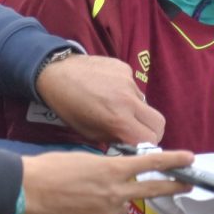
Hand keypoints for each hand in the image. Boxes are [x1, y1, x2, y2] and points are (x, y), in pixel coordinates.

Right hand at [20, 149, 192, 213]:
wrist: (26, 192)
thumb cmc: (51, 168)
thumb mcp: (85, 160)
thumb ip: (106, 168)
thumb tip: (116, 175)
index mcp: (113, 170)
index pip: (151, 164)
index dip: (173, 161)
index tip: (190, 158)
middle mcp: (115, 192)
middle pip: (152, 189)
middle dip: (172, 186)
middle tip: (188, 184)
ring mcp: (106, 212)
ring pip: (123, 204)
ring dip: (117, 198)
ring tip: (90, 191)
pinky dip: (97, 209)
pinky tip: (77, 203)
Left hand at [35, 54, 165, 144]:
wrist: (55, 73)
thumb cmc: (68, 107)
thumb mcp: (89, 132)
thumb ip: (114, 138)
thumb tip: (131, 143)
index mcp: (119, 120)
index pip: (150, 139)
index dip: (146, 145)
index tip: (137, 144)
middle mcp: (129, 100)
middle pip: (159, 122)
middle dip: (152, 131)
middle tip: (138, 132)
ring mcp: (129, 82)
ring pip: (145, 103)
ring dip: (136, 110)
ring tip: (115, 106)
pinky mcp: (125, 68)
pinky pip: (133, 86)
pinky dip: (126, 92)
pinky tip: (108, 90)